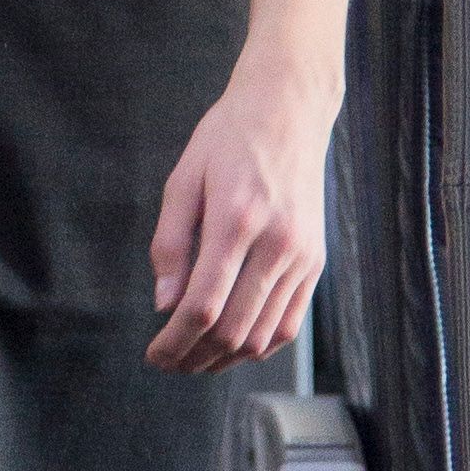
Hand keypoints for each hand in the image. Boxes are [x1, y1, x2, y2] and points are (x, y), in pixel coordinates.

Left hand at [146, 60, 330, 372]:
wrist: (289, 109)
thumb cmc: (228, 138)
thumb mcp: (183, 178)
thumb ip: (170, 243)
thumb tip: (164, 305)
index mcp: (237, 219)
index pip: (203, 306)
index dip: (174, 341)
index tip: (154, 353)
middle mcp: (277, 243)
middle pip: (233, 330)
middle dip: (194, 357)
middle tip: (168, 361)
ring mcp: (302, 255)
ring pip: (263, 336)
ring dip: (225, 359)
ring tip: (195, 360)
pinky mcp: (315, 261)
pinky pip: (290, 323)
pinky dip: (260, 345)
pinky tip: (233, 347)